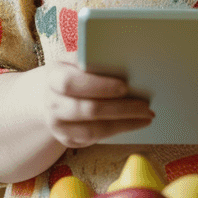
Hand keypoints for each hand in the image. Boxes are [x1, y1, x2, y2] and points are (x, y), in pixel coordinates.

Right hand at [24, 61, 153, 148]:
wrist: (52, 95)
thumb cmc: (74, 73)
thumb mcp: (76, 61)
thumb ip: (93, 59)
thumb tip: (126, 58)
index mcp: (53, 75)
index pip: (72, 82)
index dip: (99, 86)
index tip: (125, 86)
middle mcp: (51, 102)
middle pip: (86, 109)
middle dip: (120, 108)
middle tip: (145, 105)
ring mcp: (57, 124)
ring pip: (92, 129)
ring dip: (124, 123)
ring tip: (146, 115)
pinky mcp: (67, 139)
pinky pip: (94, 138)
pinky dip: (118, 130)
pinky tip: (135, 123)